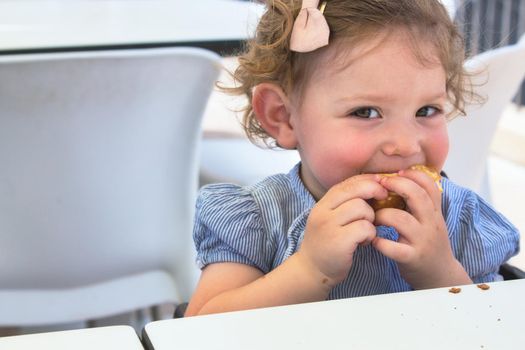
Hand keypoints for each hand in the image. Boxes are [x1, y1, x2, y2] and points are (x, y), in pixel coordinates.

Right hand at [297, 174, 387, 287]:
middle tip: (383, 200)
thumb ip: (346, 202)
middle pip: (356, 190)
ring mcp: (329, 226)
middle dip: (374, 193)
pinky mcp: (339, 242)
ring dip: (371, 219)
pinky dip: (370, 234)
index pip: (348, 182)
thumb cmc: (327, 242)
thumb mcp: (330, 217)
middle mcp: (323, 212)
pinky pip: (365, 228)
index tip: (380, 186)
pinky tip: (364, 241)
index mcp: (323, 203)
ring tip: (365, 230)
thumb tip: (375, 183)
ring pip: (362, 209)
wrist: (312, 269)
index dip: (368, 180)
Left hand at [372, 169, 470, 288]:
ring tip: (373, 217)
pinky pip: (393, 247)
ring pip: (401, 219)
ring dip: (381, 215)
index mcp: (434, 212)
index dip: (411, 174)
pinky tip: (373, 240)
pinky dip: (380, 242)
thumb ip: (419, 202)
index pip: (429, 185)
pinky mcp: (412, 258)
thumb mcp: (430, 220)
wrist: (440, 276)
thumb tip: (399, 177)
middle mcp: (431, 223)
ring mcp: (422, 241)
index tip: (394, 173)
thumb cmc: (428, 243)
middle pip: (417, 196)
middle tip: (378, 186)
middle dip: (395, 185)